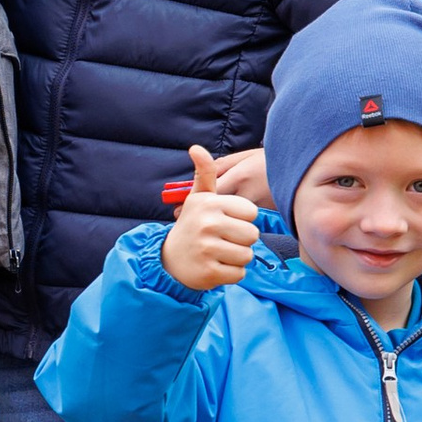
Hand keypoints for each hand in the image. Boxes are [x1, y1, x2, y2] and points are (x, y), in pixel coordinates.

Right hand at [161, 144, 260, 290]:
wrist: (169, 261)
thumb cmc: (192, 226)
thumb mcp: (198, 199)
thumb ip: (204, 174)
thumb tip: (196, 147)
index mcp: (208, 203)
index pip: (251, 213)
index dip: (241, 219)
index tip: (223, 221)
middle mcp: (206, 224)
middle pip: (252, 235)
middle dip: (241, 240)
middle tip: (221, 240)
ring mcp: (206, 249)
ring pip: (247, 255)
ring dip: (237, 258)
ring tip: (218, 254)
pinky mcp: (209, 272)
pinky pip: (239, 274)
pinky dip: (231, 274)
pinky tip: (215, 267)